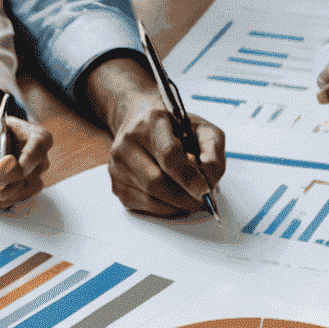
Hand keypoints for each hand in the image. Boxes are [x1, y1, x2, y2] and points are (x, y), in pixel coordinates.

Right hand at [84, 58, 223, 217]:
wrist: (139, 119)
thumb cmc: (173, 126)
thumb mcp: (202, 128)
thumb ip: (212, 151)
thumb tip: (210, 179)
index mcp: (152, 121)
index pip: (169, 154)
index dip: (189, 177)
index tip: (206, 191)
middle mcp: (128, 141)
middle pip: (156, 181)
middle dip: (184, 197)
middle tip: (203, 201)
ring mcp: (117, 164)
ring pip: (151, 197)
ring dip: (177, 204)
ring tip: (191, 197)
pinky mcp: (116, 183)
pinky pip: (144, 206)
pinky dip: (165, 207)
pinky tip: (174, 197)